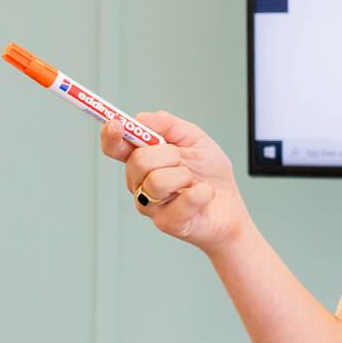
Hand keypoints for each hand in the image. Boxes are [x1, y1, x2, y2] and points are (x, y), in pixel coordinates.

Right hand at [100, 111, 250, 252]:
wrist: (230, 206)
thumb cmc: (209, 174)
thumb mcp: (193, 138)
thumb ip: (168, 125)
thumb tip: (142, 119)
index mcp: (142, 160)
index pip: (115, 148)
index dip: (111, 135)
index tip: (117, 123)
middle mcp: (140, 183)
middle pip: (138, 161)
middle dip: (168, 155)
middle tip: (182, 160)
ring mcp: (151, 206)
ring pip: (157, 181)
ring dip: (184, 176)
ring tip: (193, 181)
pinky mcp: (167, 223)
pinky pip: (183, 202)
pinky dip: (202, 192)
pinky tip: (205, 193)